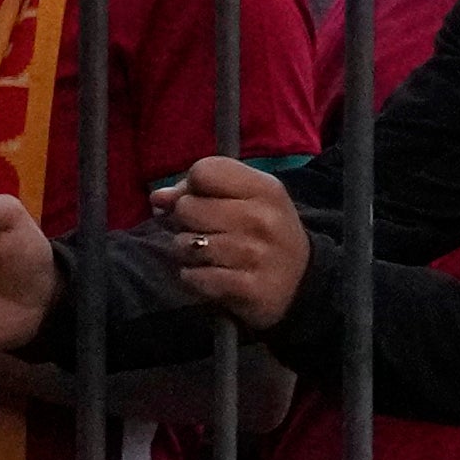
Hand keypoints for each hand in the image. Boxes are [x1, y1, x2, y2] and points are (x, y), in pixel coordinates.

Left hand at [153, 156, 311, 332]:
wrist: (301, 284)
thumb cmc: (263, 233)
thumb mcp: (245, 201)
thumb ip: (199, 191)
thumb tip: (157, 198)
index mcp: (264, 188)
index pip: (203, 171)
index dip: (191, 186)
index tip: (202, 199)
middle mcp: (261, 218)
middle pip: (187, 208)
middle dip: (185, 221)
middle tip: (203, 231)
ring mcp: (256, 254)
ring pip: (186, 244)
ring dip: (187, 252)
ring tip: (207, 255)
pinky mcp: (248, 288)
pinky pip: (194, 277)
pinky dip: (194, 278)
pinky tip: (210, 275)